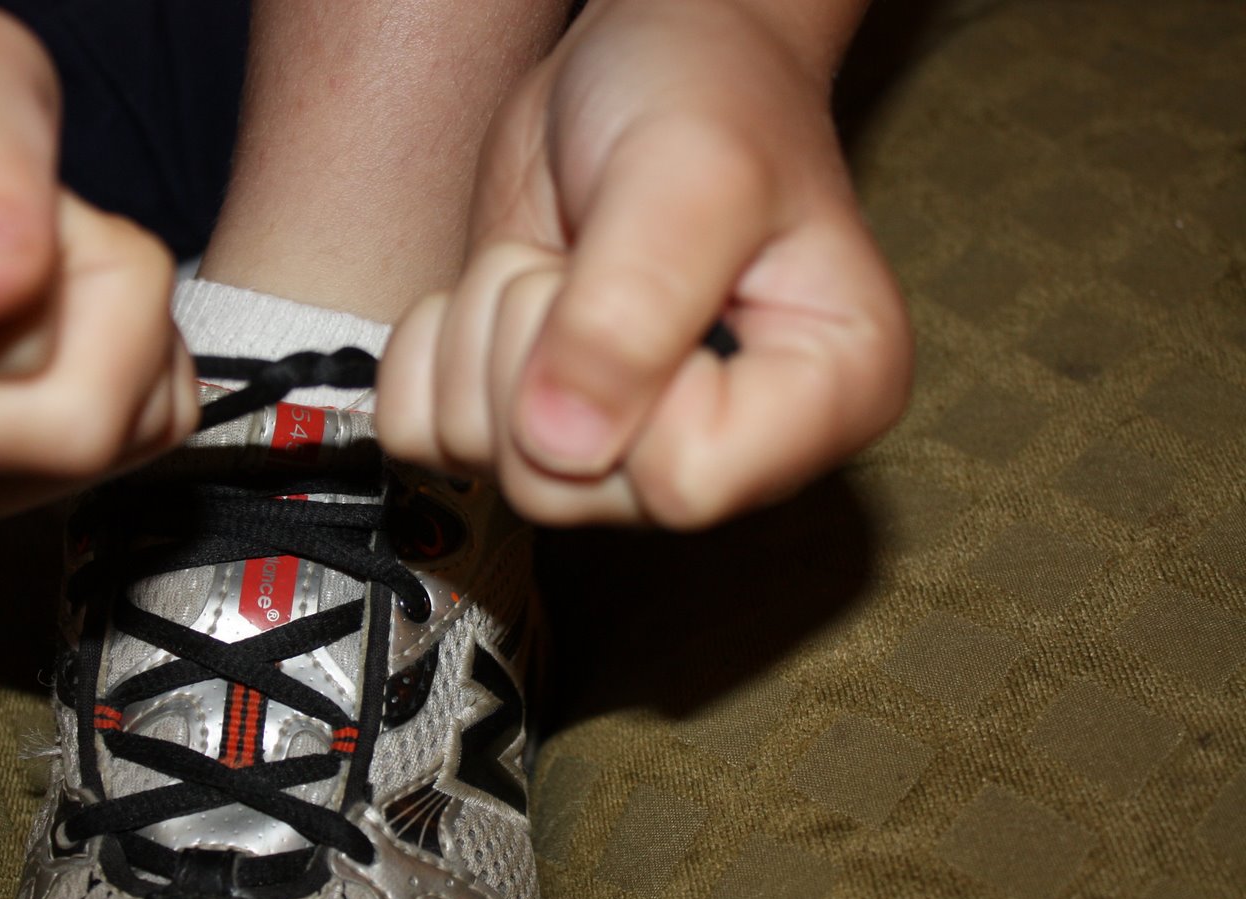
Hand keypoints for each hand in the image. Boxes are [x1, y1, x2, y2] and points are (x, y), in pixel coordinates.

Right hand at [0, 2, 195, 517]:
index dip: (55, 255)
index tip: (28, 196)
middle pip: (67, 424)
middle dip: (108, 301)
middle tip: (58, 227)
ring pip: (105, 446)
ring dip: (128, 339)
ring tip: (51, 268)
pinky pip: (127, 452)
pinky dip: (135, 378)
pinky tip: (66, 323)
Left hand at [376, 0, 910, 527]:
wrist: (643, 61)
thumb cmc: (706, 96)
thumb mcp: (689, 175)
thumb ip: (632, 310)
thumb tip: (557, 443)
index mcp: (825, 402)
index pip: (683, 483)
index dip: (622, 387)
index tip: (633, 284)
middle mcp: (730, 453)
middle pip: (563, 490)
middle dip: (534, 352)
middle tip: (581, 262)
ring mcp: (625, 455)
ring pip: (486, 467)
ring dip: (482, 340)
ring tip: (555, 265)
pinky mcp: (534, 430)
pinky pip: (422, 436)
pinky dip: (430, 355)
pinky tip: (494, 295)